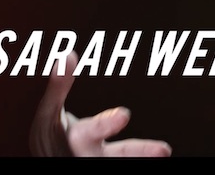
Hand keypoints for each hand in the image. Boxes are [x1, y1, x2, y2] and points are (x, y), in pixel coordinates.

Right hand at [29, 52, 171, 156]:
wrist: (52, 155)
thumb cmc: (50, 132)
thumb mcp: (49, 111)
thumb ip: (58, 86)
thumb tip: (68, 54)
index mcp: (74, 140)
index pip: (88, 134)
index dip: (106, 126)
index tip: (124, 115)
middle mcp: (91, 154)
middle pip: (115, 156)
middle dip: (136, 151)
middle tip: (164, 148)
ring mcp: (103, 159)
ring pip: (125, 157)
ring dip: (145, 153)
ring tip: (165, 148)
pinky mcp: (111, 159)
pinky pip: (127, 157)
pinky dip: (143, 154)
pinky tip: (160, 152)